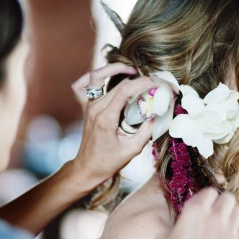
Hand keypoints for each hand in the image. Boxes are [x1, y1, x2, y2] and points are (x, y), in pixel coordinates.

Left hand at [69, 63, 154, 187]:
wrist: (87, 168)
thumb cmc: (108, 162)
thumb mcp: (133, 150)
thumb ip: (147, 131)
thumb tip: (157, 114)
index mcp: (106, 118)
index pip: (126, 90)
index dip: (144, 83)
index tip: (158, 84)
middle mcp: (95, 109)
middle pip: (117, 83)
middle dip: (138, 79)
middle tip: (154, 82)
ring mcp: (88, 106)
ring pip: (98, 78)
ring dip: (115, 70)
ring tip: (131, 70)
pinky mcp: (85, 108)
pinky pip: (81, 86)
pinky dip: (90, 78)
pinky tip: (104, 77)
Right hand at [156, 188, 238, 238]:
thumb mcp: (163, 237)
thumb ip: (175, 225)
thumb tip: (178, 224)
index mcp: (195, 209)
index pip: (209, 190)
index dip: (206, 197)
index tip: (203, 204)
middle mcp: (215, 216)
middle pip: (228, 197)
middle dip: (222, 202)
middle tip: (216, 212)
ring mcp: (230, 231)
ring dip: (233, 214)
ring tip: (226, 223)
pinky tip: (234, 235)